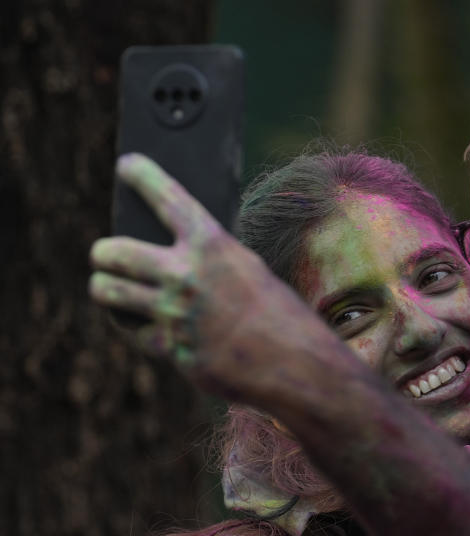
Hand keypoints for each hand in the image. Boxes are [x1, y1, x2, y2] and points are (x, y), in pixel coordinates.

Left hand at [89, 153, 320, 400]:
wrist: (293, 362)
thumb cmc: (277, 313)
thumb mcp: (247, 270)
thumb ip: (207, 259)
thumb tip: (163, 257)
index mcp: (212, 244)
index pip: (166, 196)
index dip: (142, 175)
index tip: (127, 166)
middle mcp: (186, 274)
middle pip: (111, 251)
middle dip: (104, 254)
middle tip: (106, 256)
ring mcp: (173, 312)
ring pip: (106, 290)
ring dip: (105, 287)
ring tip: (110, 286)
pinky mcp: (169, 347)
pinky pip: (131, 329)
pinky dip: (133, 324)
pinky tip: (139, 319)